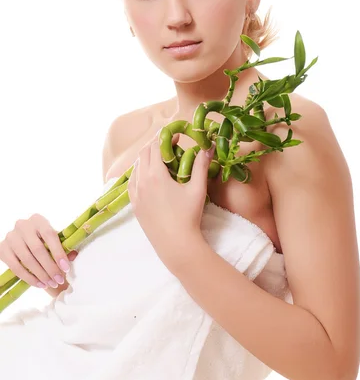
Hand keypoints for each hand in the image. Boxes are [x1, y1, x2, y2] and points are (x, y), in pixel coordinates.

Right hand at [0, 214, 77, 289]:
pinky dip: (29, 278)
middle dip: (50, 268)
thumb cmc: (43, 241)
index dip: (58, 252)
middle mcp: (22, 225)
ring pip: (27, 259)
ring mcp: (10, 237)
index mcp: (38, 219)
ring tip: (51, 284)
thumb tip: (73, 255)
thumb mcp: (54, 240)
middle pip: (38, 249)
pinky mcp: (2, 249)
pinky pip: (15, 267)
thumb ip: (64, 247)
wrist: (25, 243)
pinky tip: (39, 284)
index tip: (66, 268)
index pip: (49, 235)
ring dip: (41, 275)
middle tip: (59, 280)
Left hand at [127, 130, 214, 263]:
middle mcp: (141, 181)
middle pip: (143, 154)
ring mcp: (135, 194)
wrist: (175, 244)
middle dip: (155, 146)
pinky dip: (139, 173)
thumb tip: (207, 148)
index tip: (176, 135)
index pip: (155, 147)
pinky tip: (147, 175)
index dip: (165, 138)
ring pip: (136, 167)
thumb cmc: (188, 216)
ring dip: (146, 159)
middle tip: (169, 145)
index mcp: (155, 174)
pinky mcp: (134, 205)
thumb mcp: (197, 189)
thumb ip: (201, 165)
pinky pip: (132, 182)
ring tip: (160, 159)